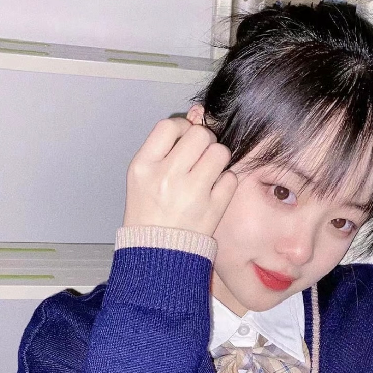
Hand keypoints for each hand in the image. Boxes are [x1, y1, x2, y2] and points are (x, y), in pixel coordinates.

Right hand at [123, 118, 237, 235]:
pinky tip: (213, 191)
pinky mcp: (213, 208)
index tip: (183, 139)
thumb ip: (164, 148)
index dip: (182, 128)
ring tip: (208, 172)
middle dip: (204, 142)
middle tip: (199, 157)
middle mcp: (167, 176)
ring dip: (217, 159)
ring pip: (220, 152)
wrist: (156, 254)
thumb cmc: (148, 213)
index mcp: (144, 166)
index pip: (169, 126)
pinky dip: (225, 182)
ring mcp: (192, 193)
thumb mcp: (142, 177)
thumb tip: (195, 118)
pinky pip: (231, 178)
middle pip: (200, 134)